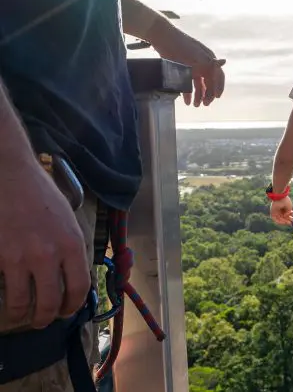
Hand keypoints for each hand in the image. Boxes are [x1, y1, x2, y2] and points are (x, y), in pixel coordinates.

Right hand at [0, 165, 89, 329]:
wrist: (10, 176)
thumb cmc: (41, 195)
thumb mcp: (68, 221)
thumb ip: (70, 248)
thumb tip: (71, 274)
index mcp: (72, 245)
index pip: (79, 288)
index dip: (73, 305)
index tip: (67, 311)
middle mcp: (49, 255)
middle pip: (50, 301)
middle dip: (46, 318)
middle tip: (42, 321)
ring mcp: (20, 257)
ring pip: (21, 302)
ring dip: (21, 314)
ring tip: (21, 316)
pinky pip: (2, 286)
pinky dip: (3, 295)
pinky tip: (5, 294)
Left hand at [149, 21, 225, 107]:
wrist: (163, 38)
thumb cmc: (182, 46)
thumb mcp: (196, 55)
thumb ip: (209, 61)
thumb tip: (223, 61)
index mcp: (208, 61)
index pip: (218, 76)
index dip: (218, 87)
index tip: (216, 97)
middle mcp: (202, 65)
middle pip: (208, 83)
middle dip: (207, 94)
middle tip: (204, 104)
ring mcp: (192, 68)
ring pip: (198, 85)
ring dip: (198, 95)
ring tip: (195, 105)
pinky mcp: (182, 69)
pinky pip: (187, 83)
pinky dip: (187, 92)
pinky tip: (186, 100)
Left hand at [270, 197, 292, 225]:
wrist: (279, 198)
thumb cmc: (285, 201)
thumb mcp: (289, 207)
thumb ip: (289, 213)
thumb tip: (285, 216)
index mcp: (283, 207)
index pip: (287, 213)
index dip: (291, 214)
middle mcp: (279, 210)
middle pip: (284, 216)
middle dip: (288, 219)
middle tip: (292, 220)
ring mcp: (276, 212)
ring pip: (280, 219)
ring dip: (285, 221)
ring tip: (289, 222)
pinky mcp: (272, 213)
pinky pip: (275, 219)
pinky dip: (279, 222)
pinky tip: (284, 222)